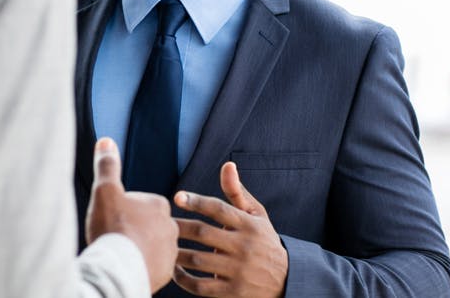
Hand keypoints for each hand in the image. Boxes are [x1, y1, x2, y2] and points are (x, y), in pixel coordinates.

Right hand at [86, 137, 178, 292]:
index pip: (142, 202)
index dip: (124, 208)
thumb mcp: (105, 190)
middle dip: (134, 228)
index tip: (114, 217)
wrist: (119, 269)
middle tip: (116, 235)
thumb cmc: (113, 227)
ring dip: (140, 248)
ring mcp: (169, 252)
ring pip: (152, 246)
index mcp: (159, 205)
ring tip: (122, 252)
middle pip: (148, 224)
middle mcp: (170, 227)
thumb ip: (107, 165)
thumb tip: (106, 141)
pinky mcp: (165, 274)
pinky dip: (142, 266)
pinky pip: (153, 266)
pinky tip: (129, 266)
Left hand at [173, 162, 287, 296]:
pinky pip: (202, 287)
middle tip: (162, 223)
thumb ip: (237, 192)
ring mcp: (239, 271)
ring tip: (163, 245)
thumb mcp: (256, 215)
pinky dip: (184, 279)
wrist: (288, 280)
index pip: (218, 209)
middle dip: (179, 227)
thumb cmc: (264, 240)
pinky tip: (174, 270)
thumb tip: (227, 165)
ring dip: (177, 253)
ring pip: (199, 260)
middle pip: (203, 233)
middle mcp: (244, 246)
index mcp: (248, 224)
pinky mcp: (234, 293)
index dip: (196, 201)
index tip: (177, 197)